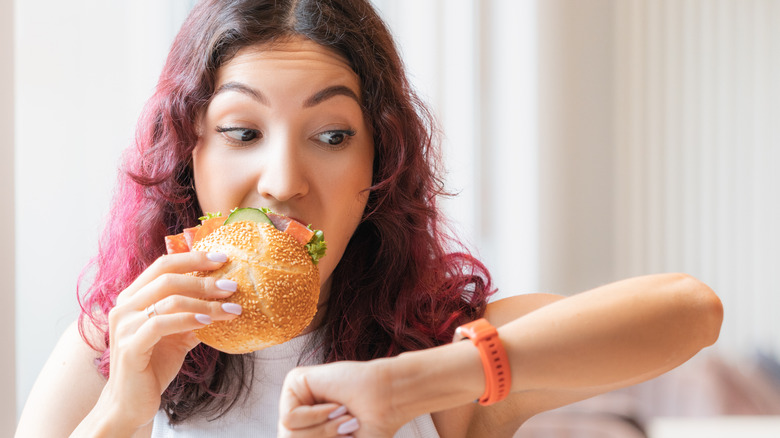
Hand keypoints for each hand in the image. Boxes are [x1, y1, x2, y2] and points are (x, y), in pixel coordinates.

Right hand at [97, 251, 240, 430]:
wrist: (131, 403)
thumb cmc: (153, 365)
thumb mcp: (177, 334)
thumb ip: (193, 314)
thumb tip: (225, 298)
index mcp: (133, 297)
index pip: (163, 265)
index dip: (193, 257)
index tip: (222, 258)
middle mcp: (124, 306)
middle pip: (168, 278)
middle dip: (204, 280)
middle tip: (231, 286)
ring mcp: (124, 325)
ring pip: (168, 300)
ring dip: (204, 302)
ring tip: (230, 307)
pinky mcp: (129, 346)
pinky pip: (161, 324)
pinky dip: (188, 319)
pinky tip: (208, 321)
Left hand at [278, 359, 409, 437]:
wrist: (387, 401)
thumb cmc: (371, 425)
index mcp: (307, 430)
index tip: (348, 437)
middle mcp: (298, 413)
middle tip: (346, 429)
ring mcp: (295, 397)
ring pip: (288, 434)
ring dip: (322, 431)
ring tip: (343, 415)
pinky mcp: (295, 381)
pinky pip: (289, 417)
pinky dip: (315, 417)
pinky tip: (334, 406)